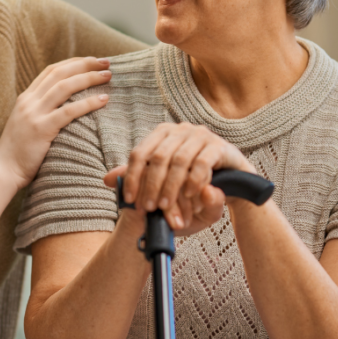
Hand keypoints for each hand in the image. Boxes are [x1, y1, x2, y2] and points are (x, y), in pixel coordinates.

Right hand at [0, 57, 111, 188]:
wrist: (3, 171)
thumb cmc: (17, 153)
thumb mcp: (26, 124)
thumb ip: (40, 112)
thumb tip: (64, 107)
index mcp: (25, 98)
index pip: (51, 71)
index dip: (73, 62)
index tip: (91, 61)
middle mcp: (29, 101)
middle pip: (60, 73)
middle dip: (85, 64)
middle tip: (106, 63)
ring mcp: (34, 114)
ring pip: (65, 87)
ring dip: (89, 78)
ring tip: (108, 76)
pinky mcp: (42, 129)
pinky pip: (69, 111)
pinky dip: (88, 103)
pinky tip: (103, 100)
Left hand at [103, 122, 253, 231]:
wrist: (232, 185)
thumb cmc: (192, 185)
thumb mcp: (162, 185)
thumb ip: (138, 179)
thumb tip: (105, 179)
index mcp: (161, 134)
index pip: (139, 153)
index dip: (131, 177)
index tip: (129, 199)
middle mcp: (178, 130)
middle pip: (157, 157)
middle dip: (150, 185)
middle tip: (148, 208)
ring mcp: (199, 135)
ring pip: (178, 160)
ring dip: (170, 186)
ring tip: (166, 206)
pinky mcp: (218, 146)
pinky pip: (201, 163)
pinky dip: (193, 182)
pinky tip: (189, 197)